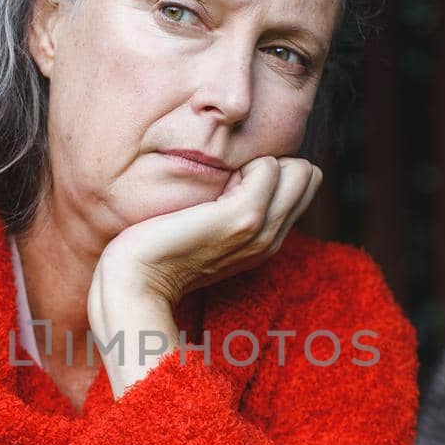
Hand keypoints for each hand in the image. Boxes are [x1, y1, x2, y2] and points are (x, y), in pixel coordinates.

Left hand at [96, 155, 322, 308]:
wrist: (135, 281)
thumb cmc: (156, 250)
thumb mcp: (204, 228)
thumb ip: (230, 205)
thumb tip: (242, 169)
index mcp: (263, 242)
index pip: (303, 185)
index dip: (271, 171)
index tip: (230, 184)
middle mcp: (270, 239)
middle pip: (308, 175)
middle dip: (272, 162)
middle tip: (226, 182)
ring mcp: (260, 230)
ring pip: (297, 169)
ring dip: (257, 162)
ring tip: (218, 187)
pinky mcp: (244, 218)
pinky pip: (271, 166)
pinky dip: (245, 162)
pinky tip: (213, 187)